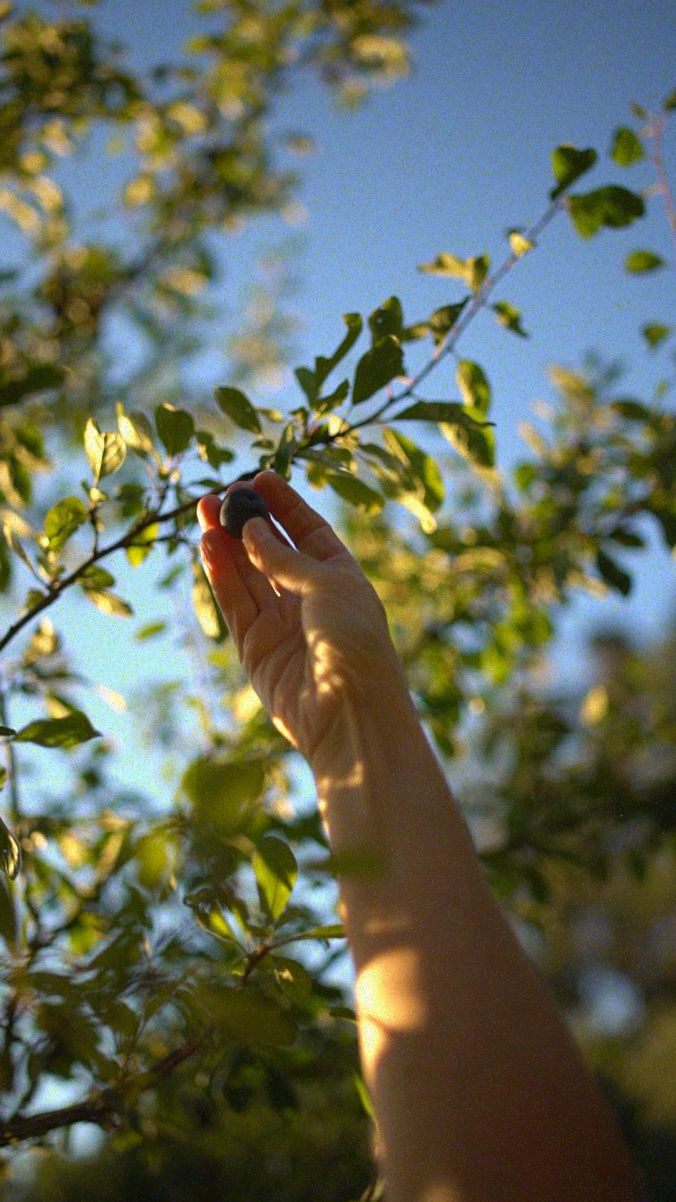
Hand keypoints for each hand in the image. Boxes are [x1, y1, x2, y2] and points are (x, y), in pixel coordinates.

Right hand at [197, 472, 403, 766]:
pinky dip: (220, 574)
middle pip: (272, 551)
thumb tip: (249, 530)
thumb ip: (285, 558)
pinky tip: (207, 544)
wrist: (349, 714)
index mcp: (341, 579)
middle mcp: (310, 599)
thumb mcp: (329, 585)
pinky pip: (235, 603)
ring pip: (247, 574)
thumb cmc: (355, 643)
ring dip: (226, 542)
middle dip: (246, 520)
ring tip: (203, 509)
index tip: (259, 476)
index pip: (308, 532)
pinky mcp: (256, 649)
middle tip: (220, 492)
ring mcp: (281, 624)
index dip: (284, 505)